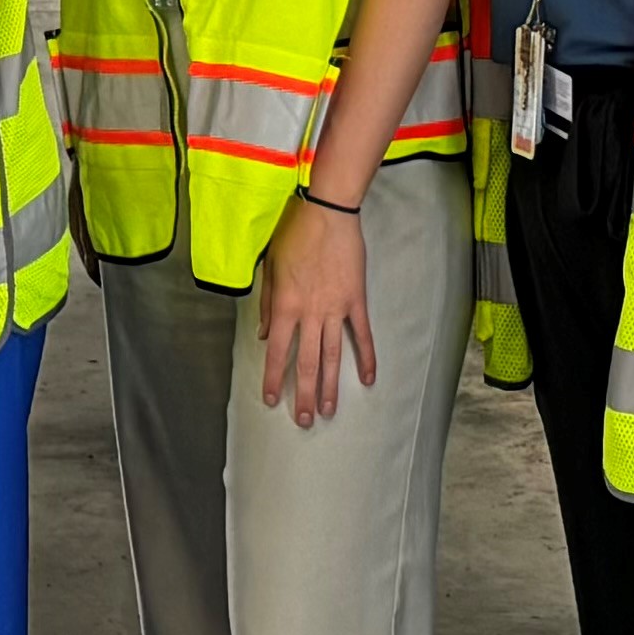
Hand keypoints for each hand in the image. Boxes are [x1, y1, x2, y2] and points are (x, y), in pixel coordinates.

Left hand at [257, 193, 378, 427]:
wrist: (328, 213)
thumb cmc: (294, 235)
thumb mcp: (271, 267)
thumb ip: (268, 304)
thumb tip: (266, 334)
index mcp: (286, 305)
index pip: (277, 351)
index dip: (273, 378)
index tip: (271, 399)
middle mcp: (310, 313)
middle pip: (306, 362)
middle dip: (303, 394)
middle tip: (303, 421)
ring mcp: (336, 309)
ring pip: (332, 356)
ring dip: (330, 386)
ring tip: (328, 411)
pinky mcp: (356, 302)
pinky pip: (362, 336)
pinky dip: (366, 358)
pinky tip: (368, 380)